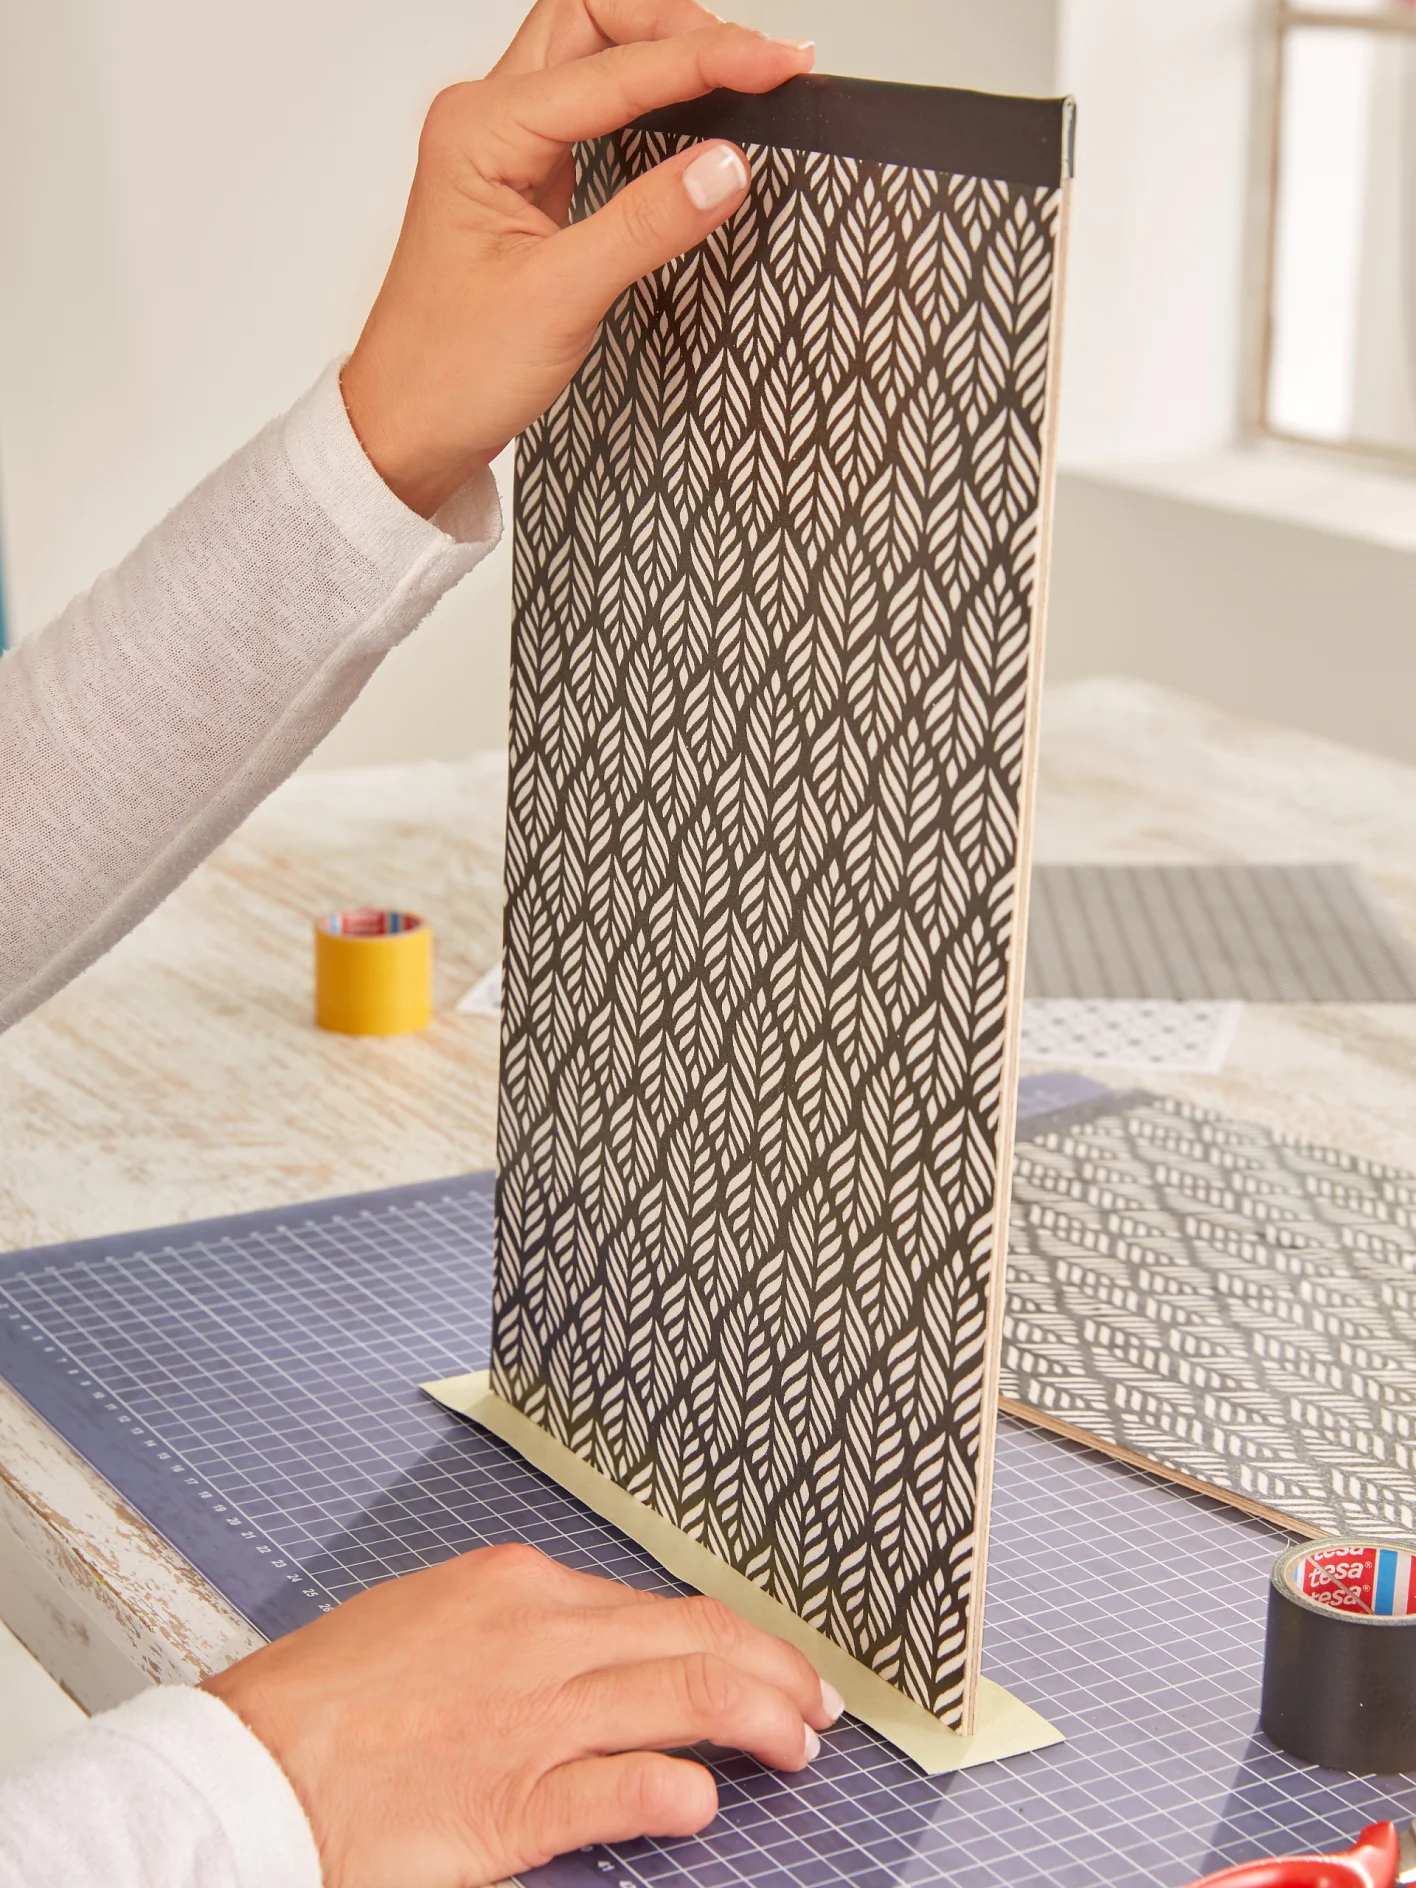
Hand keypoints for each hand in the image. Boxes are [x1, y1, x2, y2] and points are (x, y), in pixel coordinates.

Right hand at [204, 1542, 842, 1887]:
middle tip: (817, 1700)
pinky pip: (627, 1786)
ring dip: (759, 1719)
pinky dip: (680, 1790)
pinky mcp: (518, 1799)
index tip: (757, 1656)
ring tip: (801, 1745)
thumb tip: (583, 1651)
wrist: (246, 1768)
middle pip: (691, 1639)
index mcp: (515, 1585)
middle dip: (770, 1668)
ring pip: (685, 1696)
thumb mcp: (426, 1620)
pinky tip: (705, 1800)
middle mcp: (541, 1635)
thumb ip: (513, 1629)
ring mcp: (536, 1715)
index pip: (650, 1603)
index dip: (721, 1633)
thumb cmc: (321, 1701)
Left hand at [341, 0, 814, 517]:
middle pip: (595, 20)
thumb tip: (727, 165)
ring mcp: (504, 147)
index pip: (614, 67)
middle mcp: (486, 121)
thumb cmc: (449, 372)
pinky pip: (594, 110)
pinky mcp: (526, 180)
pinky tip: (693, 118)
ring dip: (663, 53)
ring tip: (739, 75)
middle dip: (678, 27)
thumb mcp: (558, 299)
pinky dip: (649, 99)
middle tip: (758, 61)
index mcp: (480, 131)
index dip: (704, 60)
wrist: (407, 431)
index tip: (777, 66)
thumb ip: (645, 225)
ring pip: (593, 54)